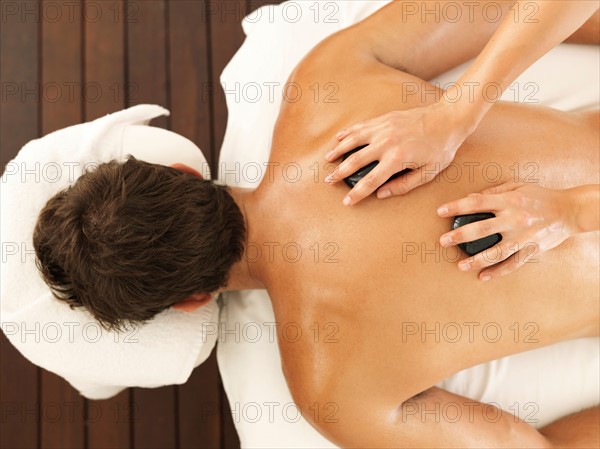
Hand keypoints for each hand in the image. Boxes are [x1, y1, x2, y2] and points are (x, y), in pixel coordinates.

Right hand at [324, 99, 472, 205]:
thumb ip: (403, 185)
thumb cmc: (441, 148)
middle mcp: (387, 142)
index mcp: (397, 158)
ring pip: (354, 140)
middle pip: (356, 160)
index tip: (347, 201)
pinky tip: (339, 138)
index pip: (371, 181)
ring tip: (328, 159)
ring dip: (339, 150)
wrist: (448, 118)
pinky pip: (361, 127)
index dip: (357, 193)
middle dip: (340, 172)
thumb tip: (381, 194)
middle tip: (329, 181)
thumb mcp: (428, 173)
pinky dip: (348, 133)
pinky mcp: (384, 119)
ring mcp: (383, 128)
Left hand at [437, 182, 578, 279]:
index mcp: (509, 200)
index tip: (440, 211)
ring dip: (476, 260)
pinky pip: (512, 264)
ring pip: (496, 252)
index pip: (477, 202)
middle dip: (460, 235)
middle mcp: (514, 219)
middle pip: (482, 228)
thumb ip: (495, 191)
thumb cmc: (542, 196)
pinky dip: (497, 272)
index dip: (457, 206)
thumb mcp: (518, 186)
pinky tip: (483, 276)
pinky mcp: (531, 250)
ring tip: (460, 266)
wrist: (571, 210)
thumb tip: (472, 197)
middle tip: (443, 241)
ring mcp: (523, 237)